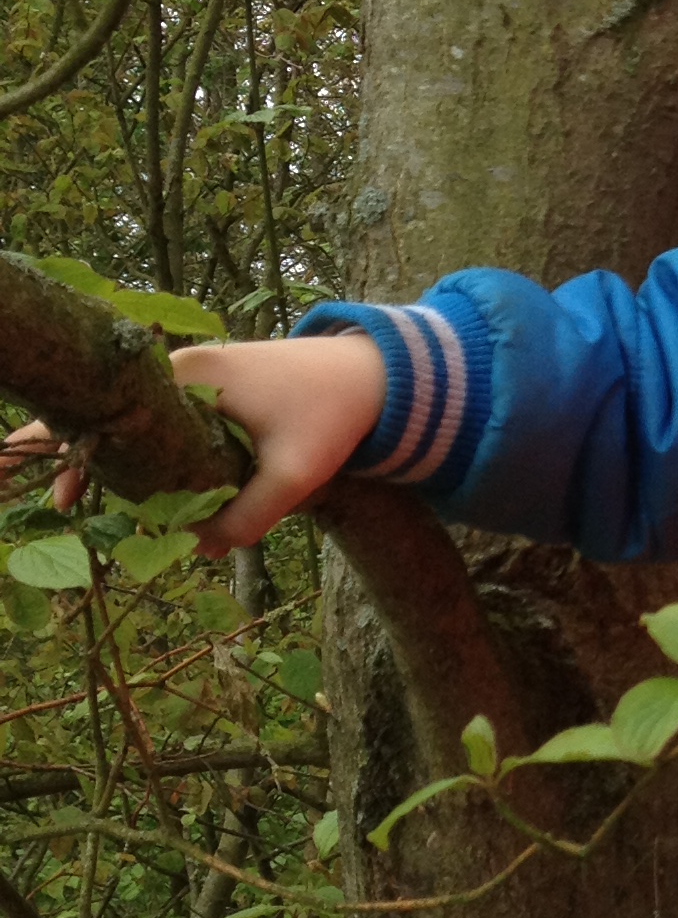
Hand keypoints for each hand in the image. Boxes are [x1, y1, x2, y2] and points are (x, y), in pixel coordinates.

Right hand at [1, 333, 388, 555]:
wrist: (375, 375)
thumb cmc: (333, 414)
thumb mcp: (296, 472)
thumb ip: (249, 516)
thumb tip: (198, 549)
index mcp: (187, 376)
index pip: (107, 411)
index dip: (72, 450)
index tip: (63, 497)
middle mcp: (180, 368)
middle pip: (112, 416)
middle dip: (84, 459)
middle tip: (66, 507)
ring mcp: (194, 376)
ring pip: (138, 424)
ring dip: (120, 463)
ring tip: (98, 507)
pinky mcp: (212, 390)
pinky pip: (163, 424)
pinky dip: (150, 455)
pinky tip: (145, 494)